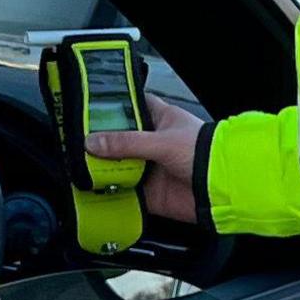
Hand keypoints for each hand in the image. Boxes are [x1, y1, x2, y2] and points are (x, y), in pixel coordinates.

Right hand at [85, 93, 210, 226]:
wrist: (222, 189)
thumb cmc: (206, 154)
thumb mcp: (161, 141)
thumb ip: (125, 143)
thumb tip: (92, 142)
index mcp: (161, 121)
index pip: (133, 106)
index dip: (114, 106)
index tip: (90, 108)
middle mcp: (154, 144)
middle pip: (119, 140)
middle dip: (100, 143)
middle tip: (76, 142)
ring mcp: (151, 169)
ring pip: (119, 167)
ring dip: (102, 169)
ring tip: (79, 167)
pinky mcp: (150, 192)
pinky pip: (124, 193)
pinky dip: (111, 193)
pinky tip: (94, 191)